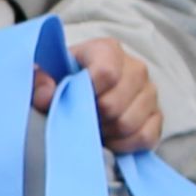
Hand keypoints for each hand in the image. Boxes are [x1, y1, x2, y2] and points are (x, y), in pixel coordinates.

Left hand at [43, 32, 166, 151]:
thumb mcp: (42, 76)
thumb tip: (46, 95)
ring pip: (129, 124)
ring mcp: (149, 93)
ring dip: (105, 132)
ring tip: (91, 126)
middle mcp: (134, 69)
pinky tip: (108, 139)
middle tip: (78, 118)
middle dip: (91, 117)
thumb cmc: (60, 81)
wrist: (80, 91)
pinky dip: (123, 145)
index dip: (87, 93)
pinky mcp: (157, 116)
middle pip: (115, 104)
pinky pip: (146, 137)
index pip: (106, 72)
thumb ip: (38, 82)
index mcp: (107, 50)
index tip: (72, 100)